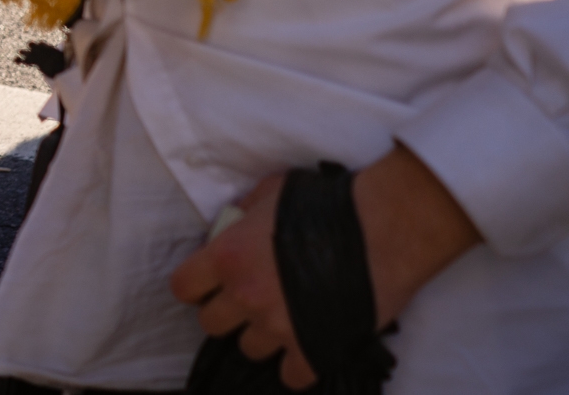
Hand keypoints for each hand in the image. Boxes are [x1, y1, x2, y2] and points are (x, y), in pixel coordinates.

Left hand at [169, 147, 479, 388]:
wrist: (385, 226)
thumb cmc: (328, 202)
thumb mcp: (271, 192)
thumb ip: (243, 215)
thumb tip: (232, 226)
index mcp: (227, 257)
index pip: (183, 288)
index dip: (196, 287)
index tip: (211, 284)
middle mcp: (246, 296)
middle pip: (211, 325)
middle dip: (228, 313)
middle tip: (252, 300)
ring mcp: (279, 326)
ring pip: (250, 349)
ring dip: (264, 336)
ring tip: (287, 316)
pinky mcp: (314, 348)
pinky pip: (291, 375)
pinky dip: (298, 364)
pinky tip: (309, 343)